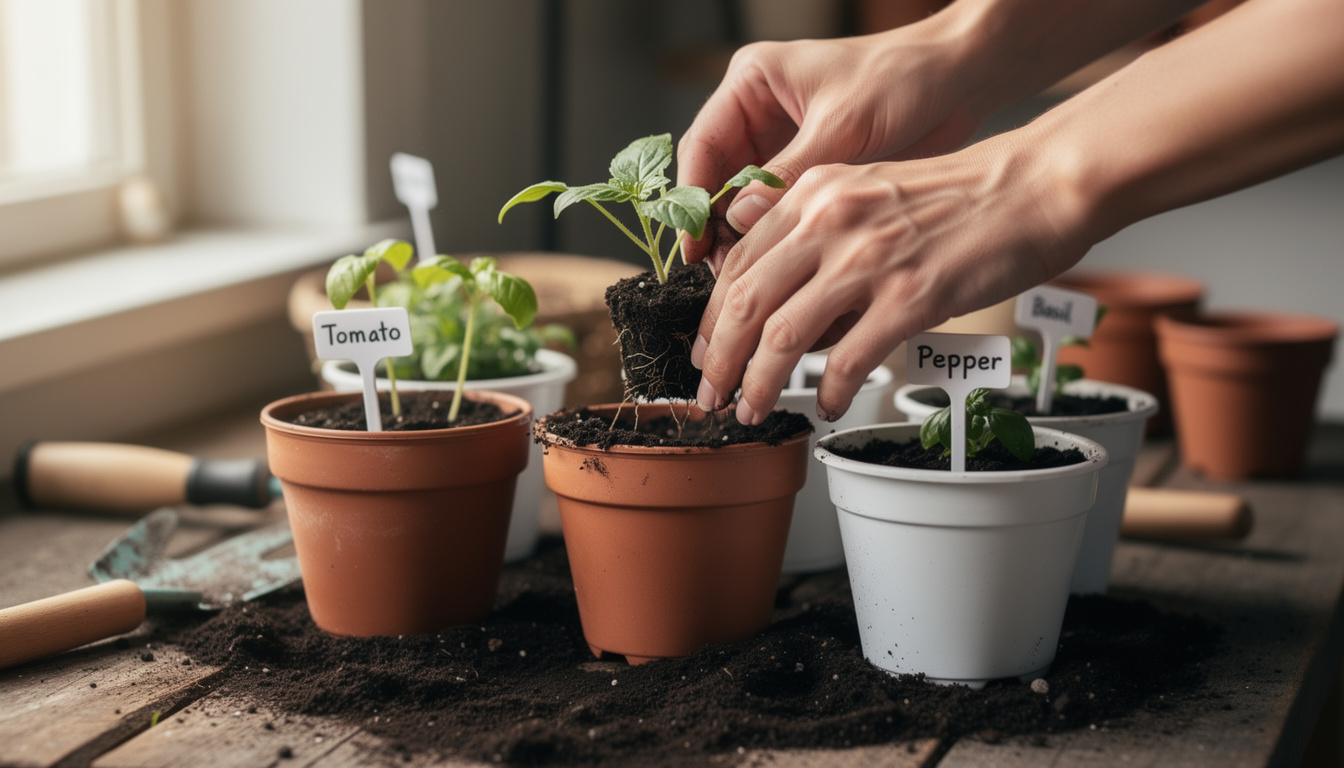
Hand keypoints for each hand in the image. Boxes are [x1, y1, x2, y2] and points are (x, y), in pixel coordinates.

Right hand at [677, 25, 980, 270]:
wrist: (960, 77)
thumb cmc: (903, 76)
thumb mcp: (842, 125)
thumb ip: (789, 173)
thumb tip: (740, 219)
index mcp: (752, 83)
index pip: (702, 145)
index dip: (691, 198)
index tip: (694, 243)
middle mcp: (760, 113)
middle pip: (716, 179)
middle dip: (717, 227)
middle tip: (721, 273)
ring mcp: (783, 143)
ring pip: (744, 200)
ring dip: (744, 239)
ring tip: (747, 279)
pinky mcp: (810, 169)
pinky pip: (778, 209)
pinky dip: (776, 238)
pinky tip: (778, 267)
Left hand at [691, 133, 1090, 424]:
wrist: (1034, 185)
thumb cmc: (957, 195)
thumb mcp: (866, 188)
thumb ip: (811, 226)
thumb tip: (769, 285)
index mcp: (815, 194)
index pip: (737, 264)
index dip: (710, 318)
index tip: (704, 352)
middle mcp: (831, 222)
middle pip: (745, 303)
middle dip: (718, 361)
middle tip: (711, 395)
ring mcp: (870, 260)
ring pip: (785, 336)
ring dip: (760, 383)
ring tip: (754, 410)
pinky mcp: (913, 297)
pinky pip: (850, 359)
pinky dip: (831, 391)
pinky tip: (827, 405)